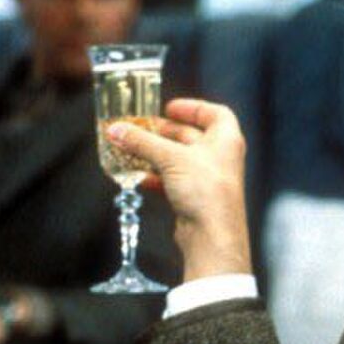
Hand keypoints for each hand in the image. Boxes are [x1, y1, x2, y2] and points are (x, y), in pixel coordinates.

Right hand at [107, 99, 251, 281]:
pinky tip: (138, 177)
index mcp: (226, 139)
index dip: (193, 108)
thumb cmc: (206, 191)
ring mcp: (208, 179)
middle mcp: (220, 158)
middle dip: (164, 133)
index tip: (169, 108)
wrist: (212, 235)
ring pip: (178, 160)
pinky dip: (156, 177)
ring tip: (131, 150)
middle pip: (191, 136)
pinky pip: (173, 181)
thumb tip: (117, 130)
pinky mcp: (196, 199)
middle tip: (140, 129)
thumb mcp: (170, 158)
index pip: (215, 114)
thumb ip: (142, 142)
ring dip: (155, 155)